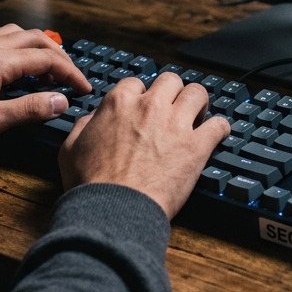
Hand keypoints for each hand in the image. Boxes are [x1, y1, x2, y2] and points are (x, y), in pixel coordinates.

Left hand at [0, 24, 92, 147]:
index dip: (71, 74)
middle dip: (61, 57)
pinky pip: (2, 38)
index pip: (48, 60)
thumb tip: (60, 101)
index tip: (84, 88)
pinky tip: (19, 64)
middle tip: (73, 78)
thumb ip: (28, 109)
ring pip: (20, 34)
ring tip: (51, 69)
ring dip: (41, 48)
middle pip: (38, 39)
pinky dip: (21, 46)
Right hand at [57, 73, 230, 219]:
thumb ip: (84, 126)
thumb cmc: (91, 184)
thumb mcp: (71, 148)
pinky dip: (219, 129)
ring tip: (198, 115)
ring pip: (198, 93)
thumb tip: (93, 119)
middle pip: (171, 80)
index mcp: (120, 103)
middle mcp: (150, 106)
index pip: (136, 83)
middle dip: (172, 92)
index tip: (144, 107)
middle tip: (173, 108)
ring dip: (198, 103)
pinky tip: (216, 134)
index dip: (140, 95)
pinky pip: (219, 125)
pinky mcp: (196, 147)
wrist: (113, 210)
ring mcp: (176, 124)